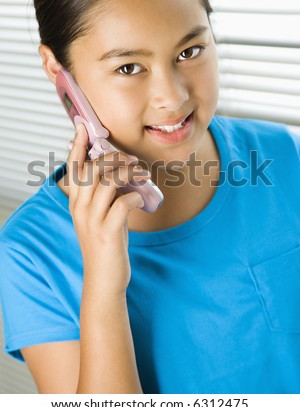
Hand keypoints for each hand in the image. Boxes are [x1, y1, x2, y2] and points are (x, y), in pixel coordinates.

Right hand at [67, 123, 149, 295]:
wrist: (104, 279)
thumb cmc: (105, 244)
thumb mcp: (99, 217)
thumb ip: (103, 196)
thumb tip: (119, 173)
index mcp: (76, 204)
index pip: (73, 169)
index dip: (77, 147)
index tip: (81, 127)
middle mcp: (80, 209)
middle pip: (91, 170)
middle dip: (113, 158)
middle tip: (131, 159)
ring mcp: (93, 221)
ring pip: (106, 183)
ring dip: (128, 173)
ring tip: (142, 174)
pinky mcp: (108, 232)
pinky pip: (121, 204)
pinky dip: (134, 196)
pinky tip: (140, 198)